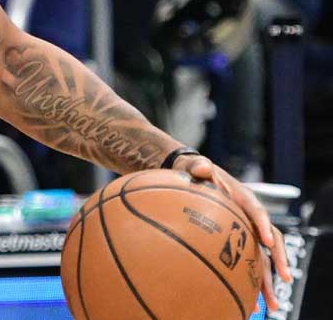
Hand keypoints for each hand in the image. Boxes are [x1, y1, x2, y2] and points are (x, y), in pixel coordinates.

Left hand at [171, 154, 291, 311]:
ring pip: (263, 257)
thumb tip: (202, 167)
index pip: (257, 211)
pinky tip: (250, 304)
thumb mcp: (193, 166)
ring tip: (271, 305)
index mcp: (242, 197)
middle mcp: (249, 216)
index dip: (264, 226)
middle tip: (284, 279)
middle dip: (278, 260)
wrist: (187, 176)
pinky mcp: (238, 241)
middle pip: (270, 240)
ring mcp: (246, 231)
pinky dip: (250, 282)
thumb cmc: (191, 171)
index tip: (269, 242)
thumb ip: (197, 166)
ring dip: (268, 280)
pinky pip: (248, 263)